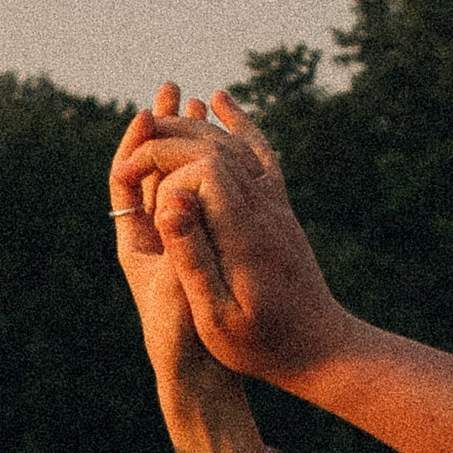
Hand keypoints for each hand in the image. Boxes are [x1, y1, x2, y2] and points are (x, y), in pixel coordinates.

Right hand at [111, 88, 350, 389]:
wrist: (322, 349)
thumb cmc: (263, 346)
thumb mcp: (216, 316)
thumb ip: (192, 259)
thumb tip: (169, 202)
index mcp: (246, 234)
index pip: (204, 166)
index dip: (162, 160)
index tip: (130, 175)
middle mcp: (265, 210)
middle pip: (216, 146)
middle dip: (169, 140)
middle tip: (132, 156)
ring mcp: (276, 206)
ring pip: (236, 143)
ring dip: (194, 127)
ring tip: (155, 120)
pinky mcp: (280, 209)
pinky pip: (260, 153)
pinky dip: (239, 125)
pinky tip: (219, 103)